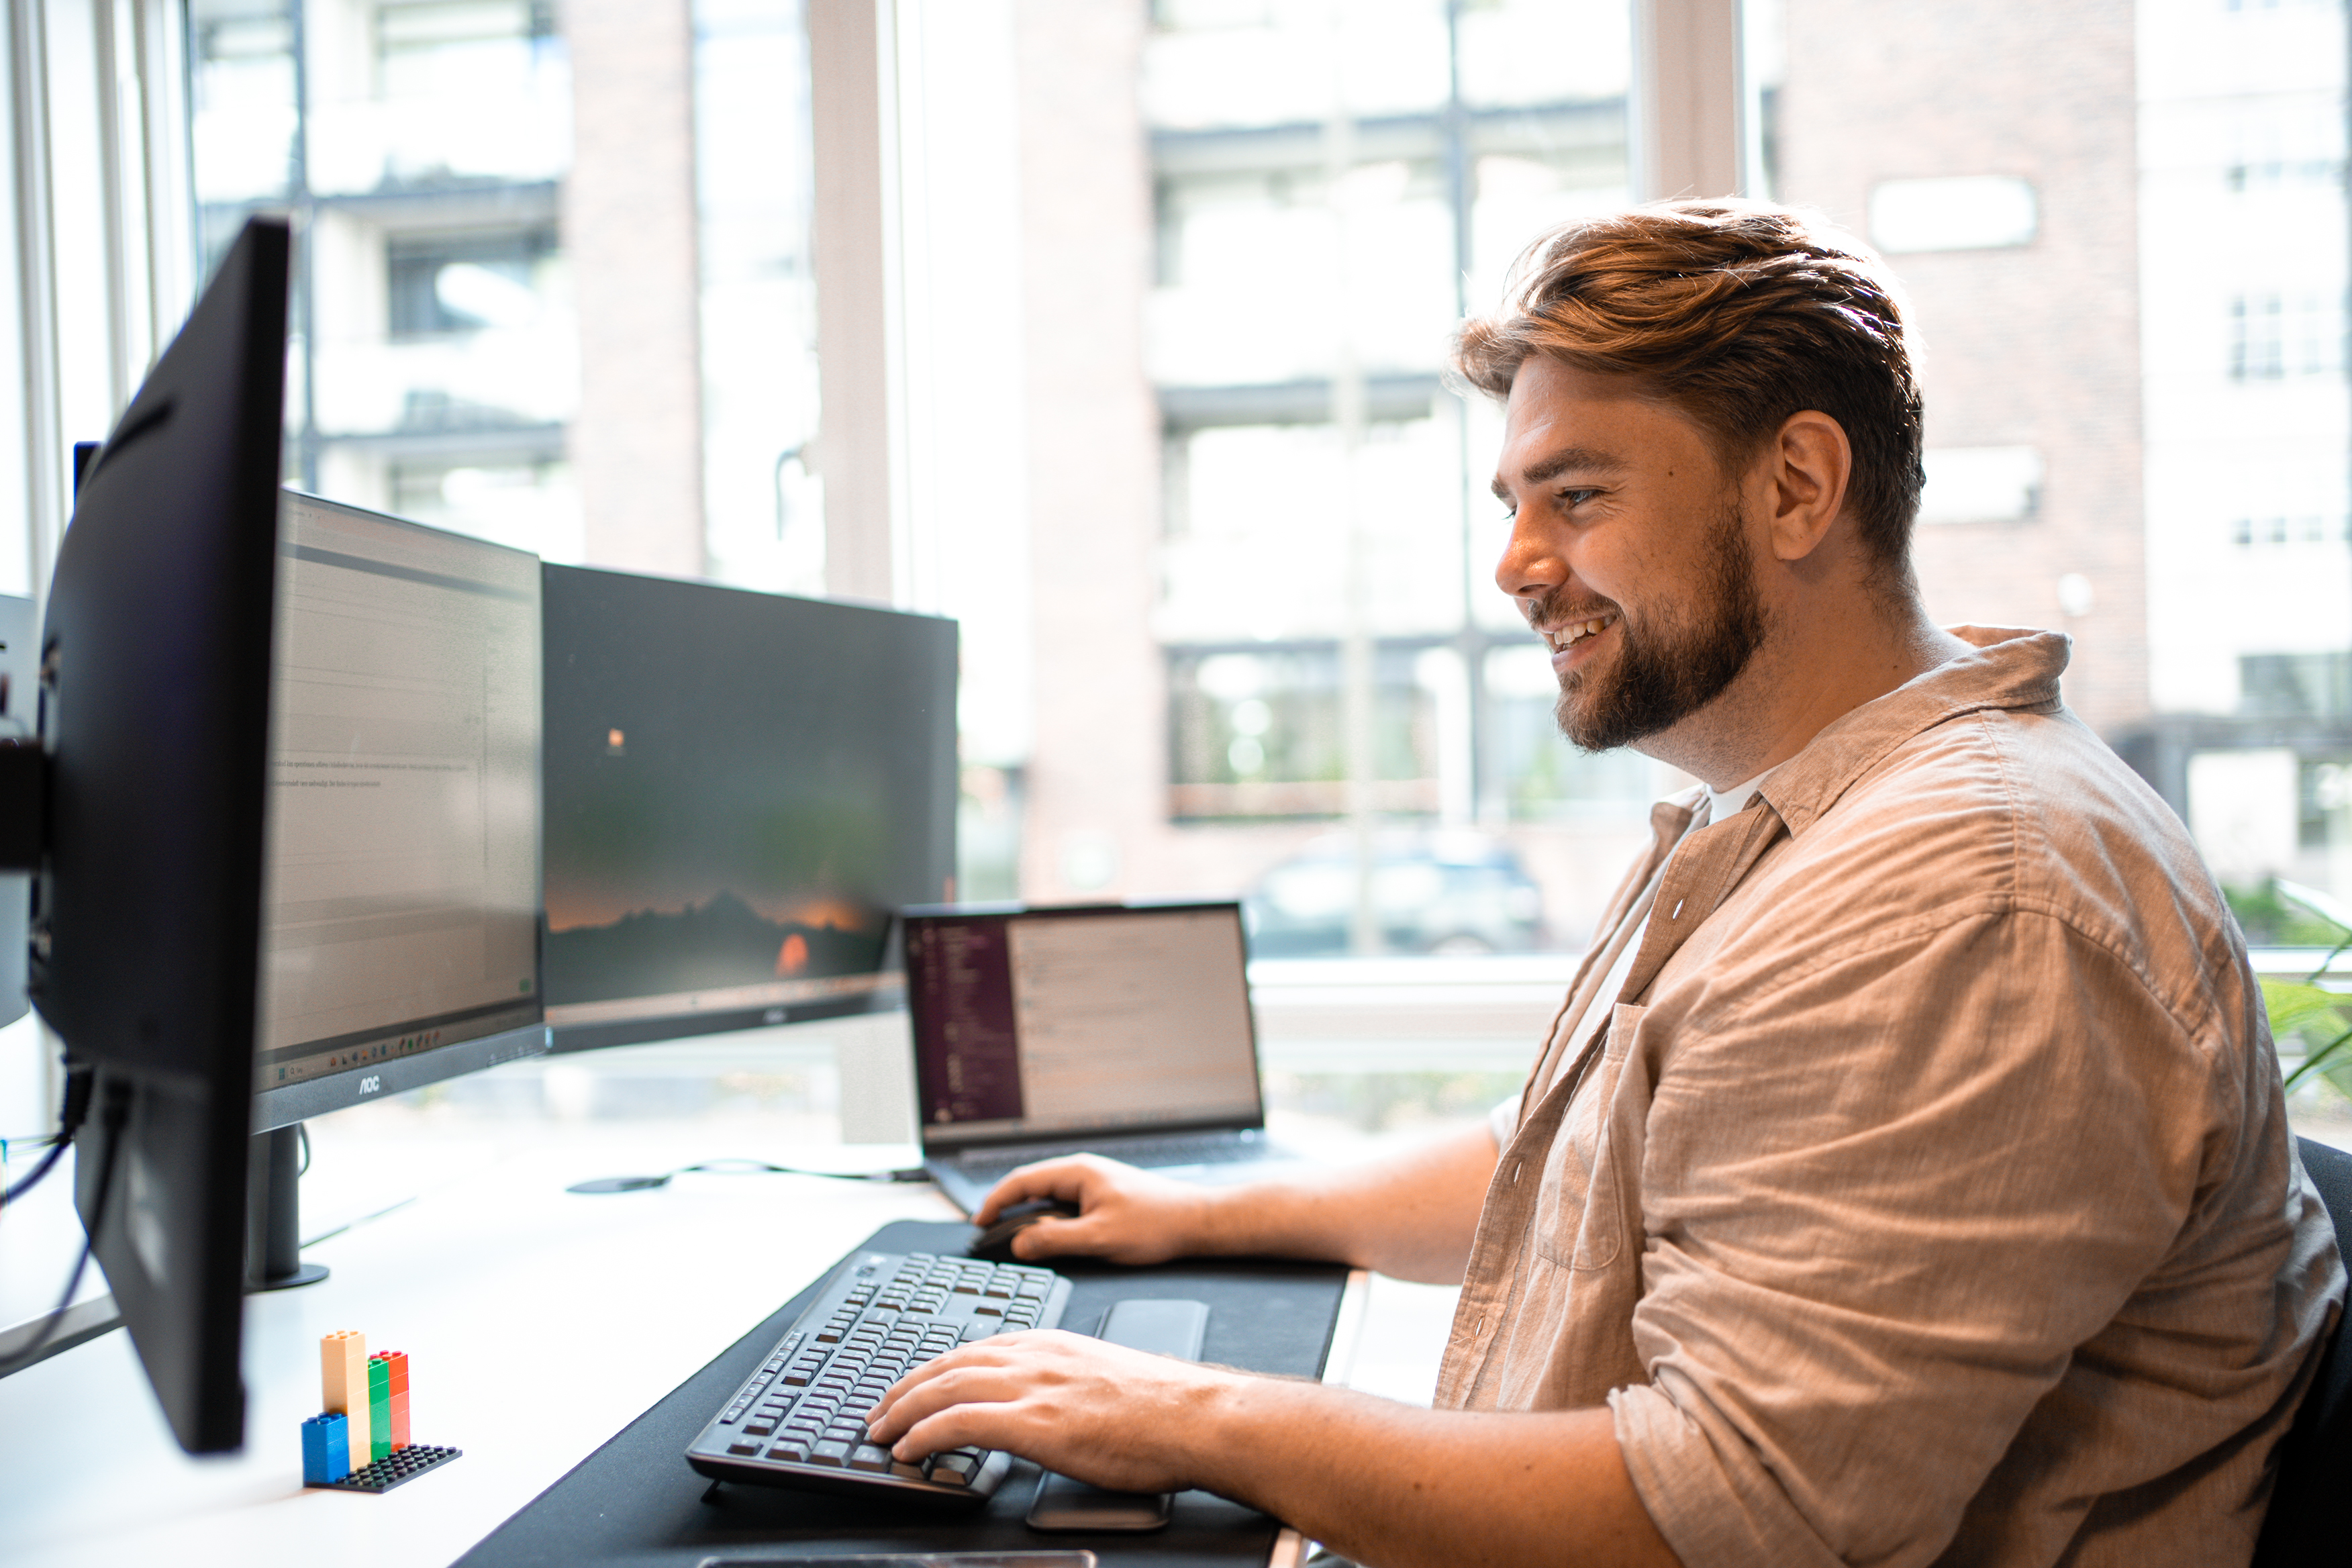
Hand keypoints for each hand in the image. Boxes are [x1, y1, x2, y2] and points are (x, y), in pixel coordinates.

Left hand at [865, 1329, 1238, 1492]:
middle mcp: (1036, 1355)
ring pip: (944, 1387)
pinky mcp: (1036, 1421)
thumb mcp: (1101, 1378)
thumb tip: (1043, 1410)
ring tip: (879, 1432)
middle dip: (904, 1388)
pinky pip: (960, 1422)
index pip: (974, 1349)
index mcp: (1052, 1343)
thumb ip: (1062, 1384)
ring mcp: (1034, 1386)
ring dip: (902, 1411)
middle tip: (878, 1411)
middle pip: (948, 1364)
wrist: (1197, 1416)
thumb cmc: (1163, 1407)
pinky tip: (908, 1450)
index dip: (933, 1369)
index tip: (912, 1387)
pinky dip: (925, 1434)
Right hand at [972, 1153, 1218, 1264]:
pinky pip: (1064, 1203)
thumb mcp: (1099, 1238)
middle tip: (989, 1232)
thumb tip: (1019, 1242)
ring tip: (1012, 1236)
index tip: (979, 1222)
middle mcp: (1083, 1172)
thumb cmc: (1155, 1224)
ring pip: (1048, 1195)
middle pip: (1032, 1185)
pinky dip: (1048, 1217)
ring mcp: (1093, 1182)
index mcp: (1078, 1173)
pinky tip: (1046, 1236)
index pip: (1023, 1181)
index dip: (996, 1201)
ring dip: (1028, 1214)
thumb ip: (1055, 1240)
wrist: (1195, 1222)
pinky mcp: (1102, 1195)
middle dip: (1007, 1207)